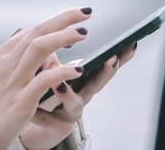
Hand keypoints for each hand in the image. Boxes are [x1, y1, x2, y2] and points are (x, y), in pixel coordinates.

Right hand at [0, 8, 90, 149]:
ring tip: (83, 33)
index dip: (52, 25)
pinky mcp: (20, 101)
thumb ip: (5, 62)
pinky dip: (62, 71)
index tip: (69, 24)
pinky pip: (44, 80)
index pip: (29, 32)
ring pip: (40, 47)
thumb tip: (18, 44)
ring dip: (64, 36)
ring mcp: (13, 81)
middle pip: (37, 32)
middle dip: (63, 19)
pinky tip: (77, 70)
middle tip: (83, 13)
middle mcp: (5, 64)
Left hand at [19, 42, 137, 149]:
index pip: (103, 64)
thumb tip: (50, 39)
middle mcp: (82, 95)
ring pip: (75, 105)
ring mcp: (70, 112)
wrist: (34, 122)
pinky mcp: (56, 126)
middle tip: (112, 59)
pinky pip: (48, 119)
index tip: (130, 43)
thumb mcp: (51, 70)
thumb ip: (53, 55)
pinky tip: (34, 109)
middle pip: (97, 84)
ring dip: (69, 95)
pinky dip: (41, 114)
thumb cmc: (47, 92)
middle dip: (106, 72)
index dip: (118, 55)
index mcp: (83, 79)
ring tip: (59, 85)